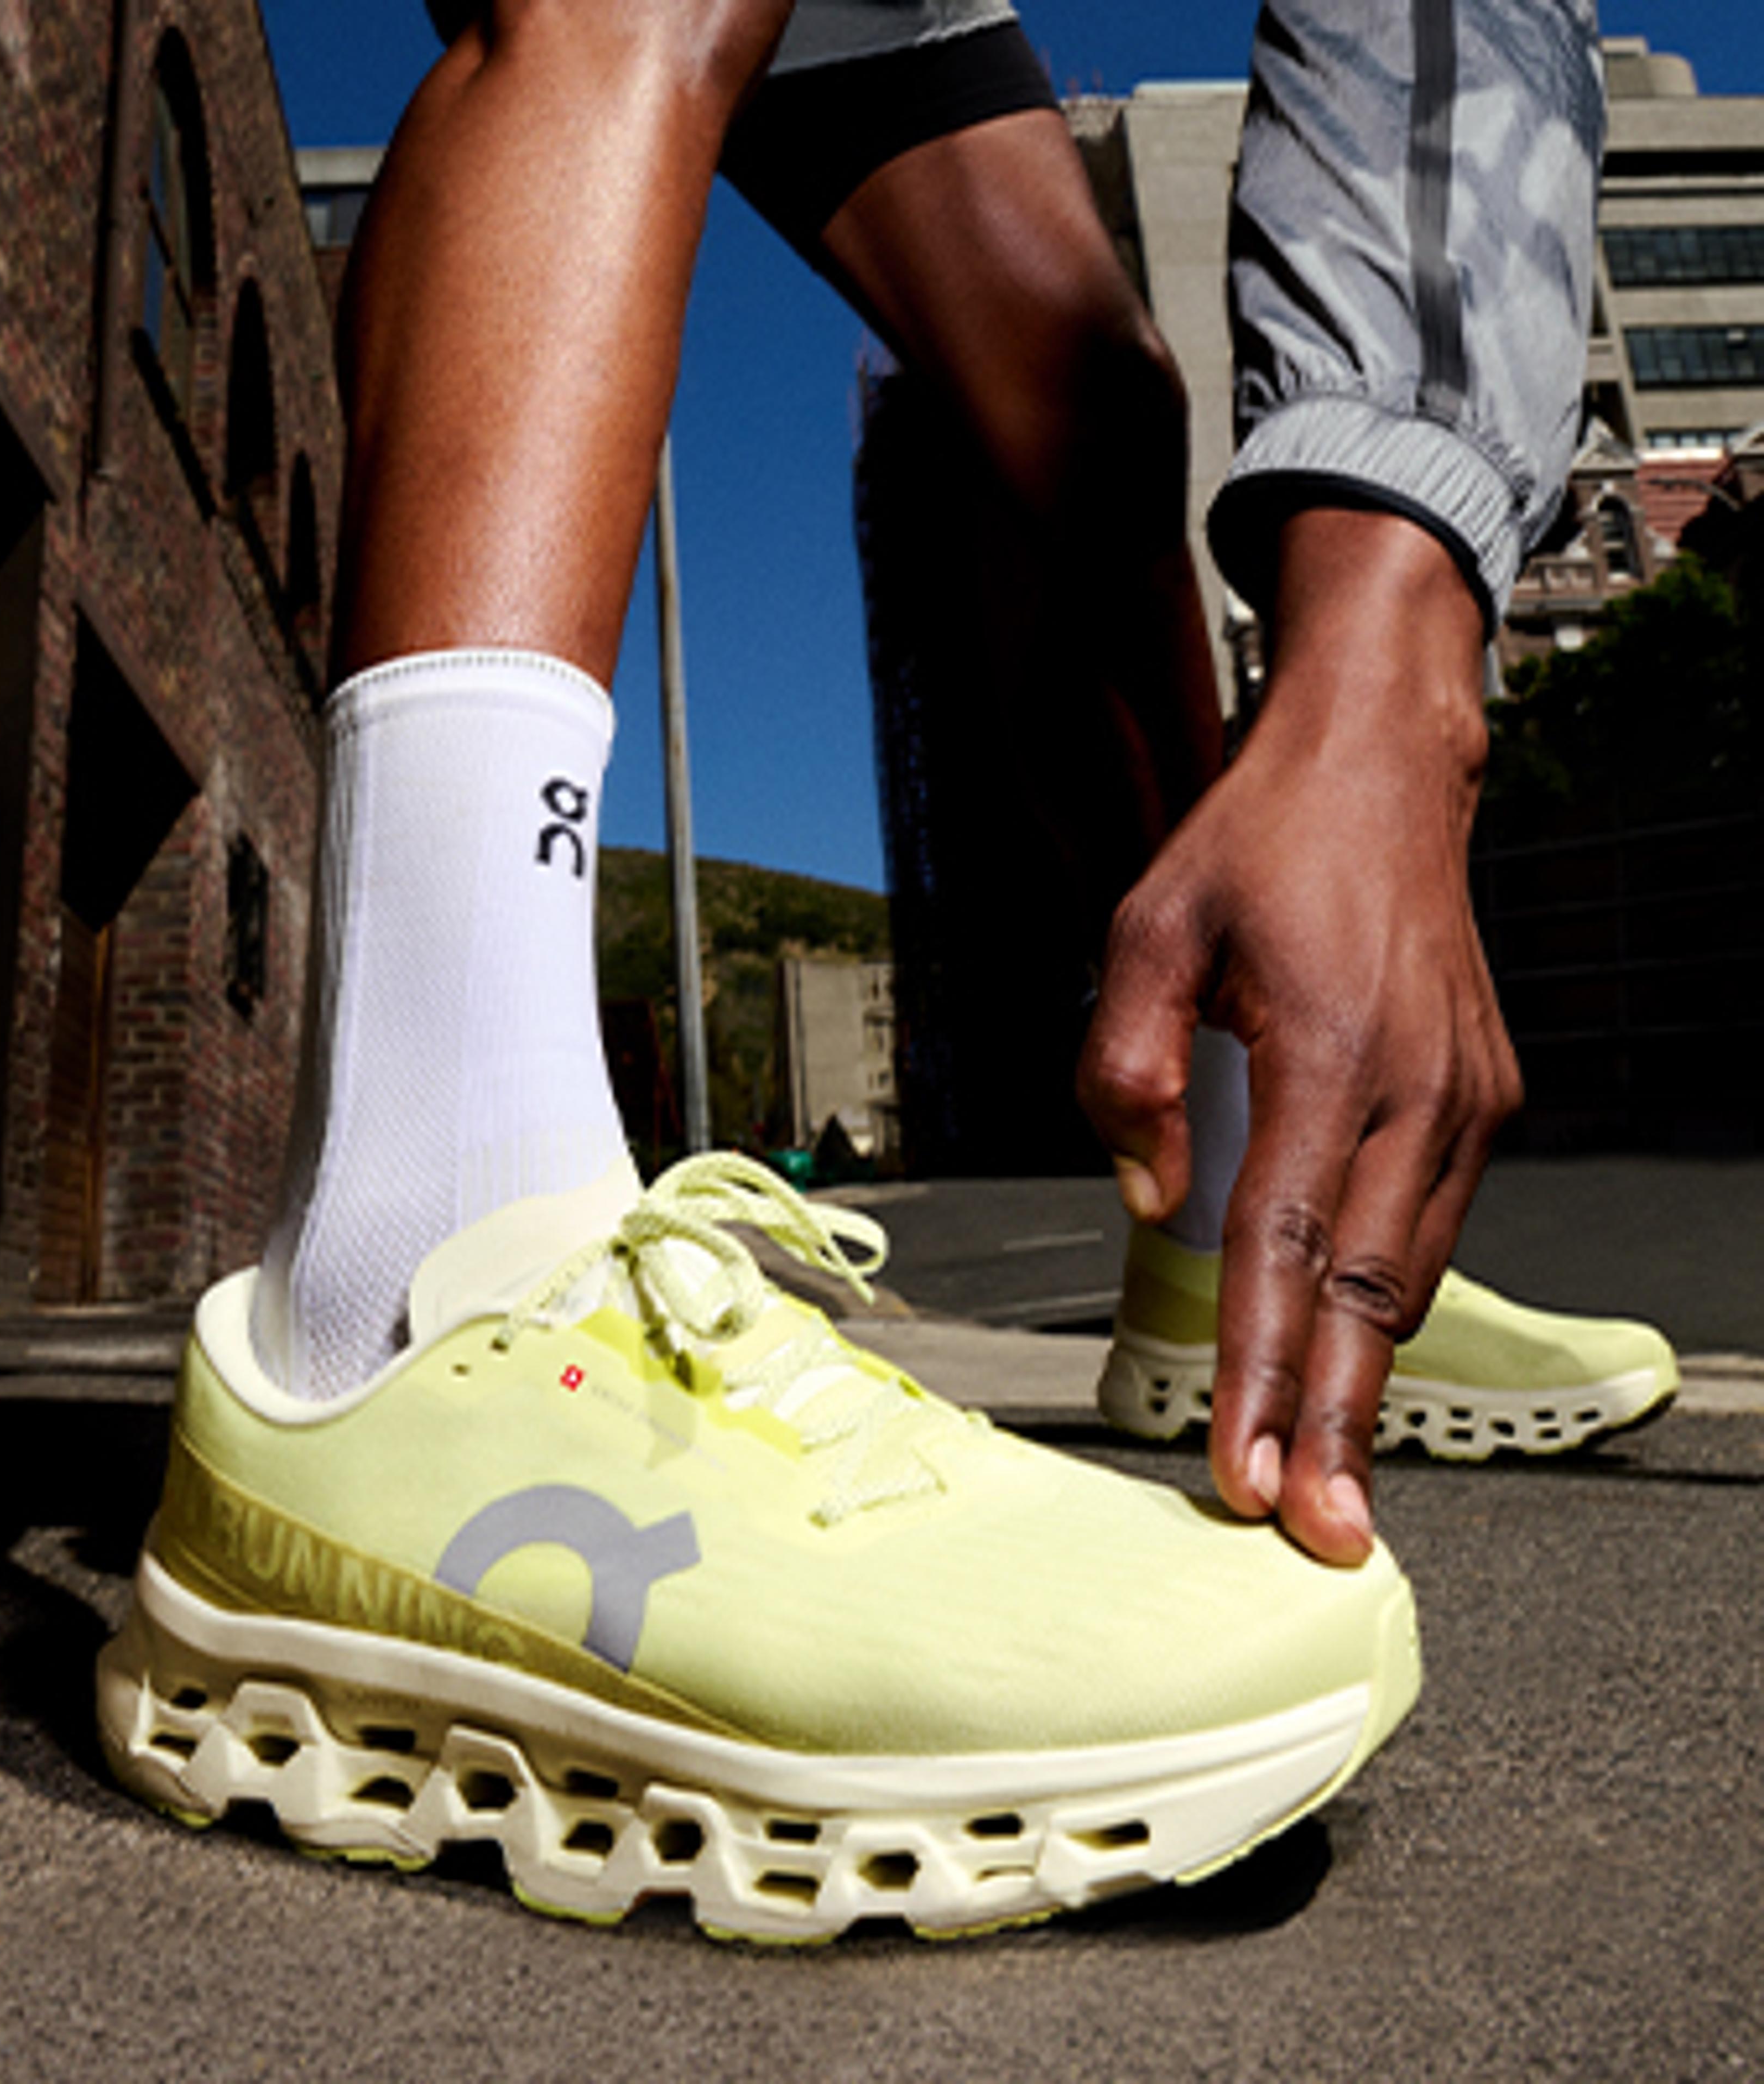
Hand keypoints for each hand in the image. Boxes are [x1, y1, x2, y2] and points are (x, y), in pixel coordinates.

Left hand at [1077, 514, 1519, 1563]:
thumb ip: (1125, 1065)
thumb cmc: (1257, 846)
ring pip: (1410, 1272)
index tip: (1243, 1472)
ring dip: (1364, 1378)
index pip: (1282, 1246)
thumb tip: (1146, 1199)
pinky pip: (1431, 1223)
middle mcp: (1418, 1089)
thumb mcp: (1146, 927)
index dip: (1260, 1370)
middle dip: (1335, 1424)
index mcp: (1331, 1051)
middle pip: (1366, 1292)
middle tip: (1316, 1536)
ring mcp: (1466, 1096)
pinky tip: (1350, 1353)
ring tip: (1328, 1478)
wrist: (1383, 770)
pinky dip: (1385, 1300)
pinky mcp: (1482, 1094)